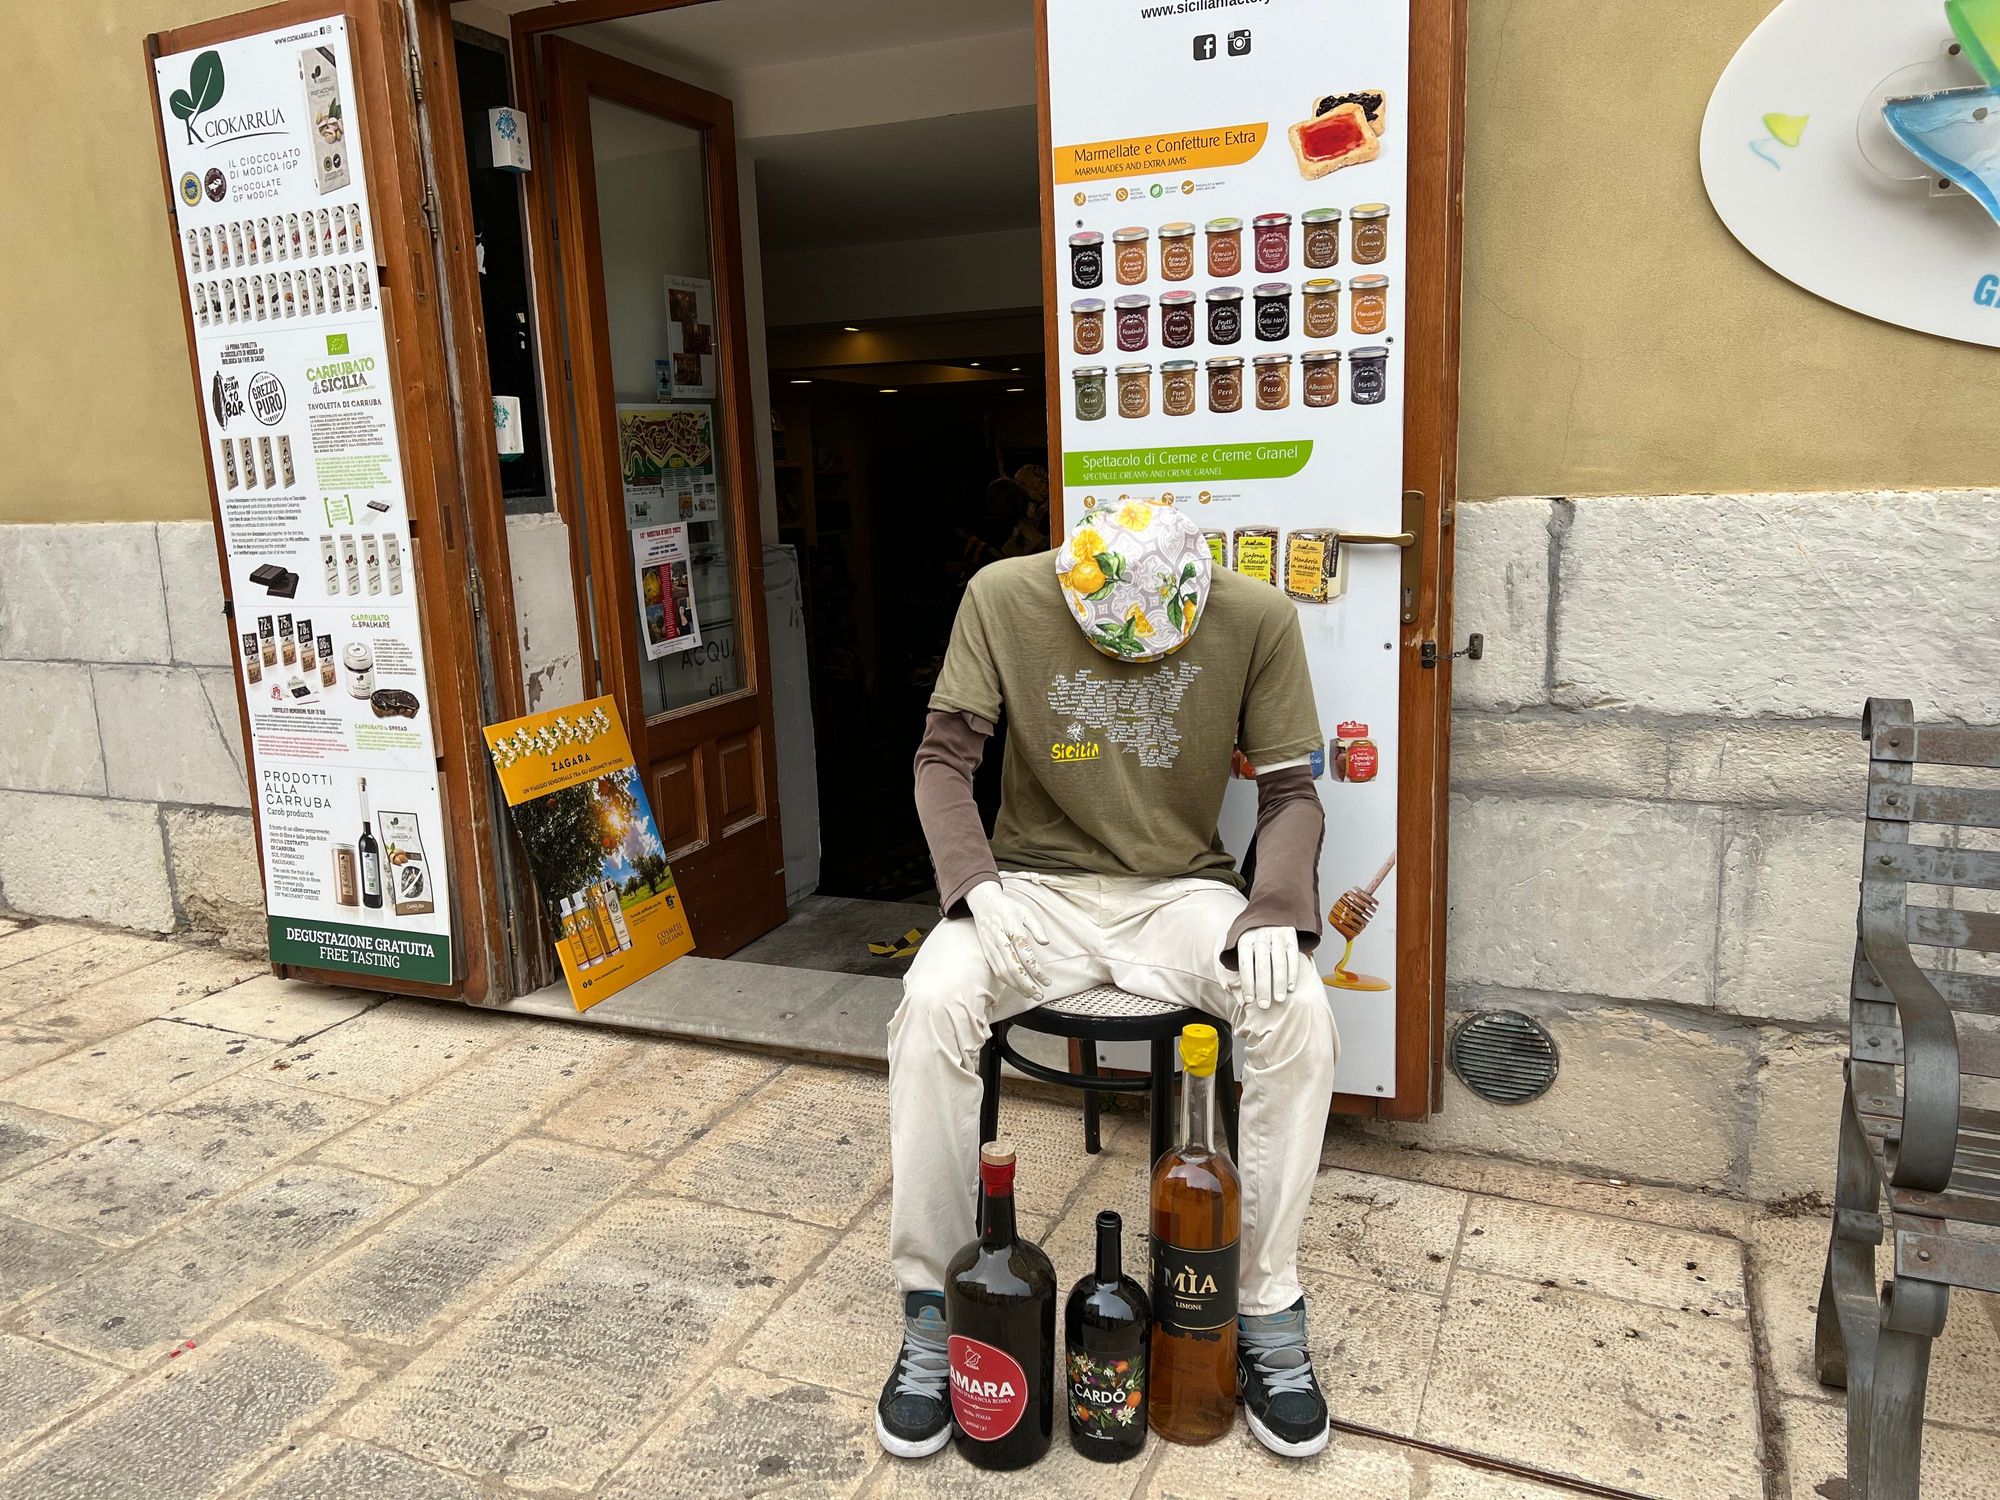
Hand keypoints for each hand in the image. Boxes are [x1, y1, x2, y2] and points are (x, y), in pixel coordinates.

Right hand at [965, 882, 1052, 997]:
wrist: (983, 902)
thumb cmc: (1008, 907)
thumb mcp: (1026, 911)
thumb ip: (1036, 927)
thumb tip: (1046, 942)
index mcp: (1012, 927)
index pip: (1025, 953)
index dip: (1037, 969)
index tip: (1047, 981)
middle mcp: (1000, 938)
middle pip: (1014, 966)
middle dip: (1028, 983)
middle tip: (1040, 994)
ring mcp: (991, 945)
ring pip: (1004, 971)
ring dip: (1018, 986)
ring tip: (1031, 994)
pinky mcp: (986, 951)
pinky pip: (996, 969)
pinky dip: (1007, 981)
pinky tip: (1017, 986)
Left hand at [1232, 926, 1304, 1008]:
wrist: (1270, 910)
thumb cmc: (1254, 936)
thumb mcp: (1242, 943)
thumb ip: (1243, 963)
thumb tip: (1239, 991)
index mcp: (1245, 939)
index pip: (1245, 964)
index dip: (1247, 984)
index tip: (1249, 1000)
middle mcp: (1260, 936)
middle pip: (1262, 965)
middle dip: (1263, 987)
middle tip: (1264, 1005)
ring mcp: (1276, 934)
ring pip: (1279, 962)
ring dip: (1279, 983)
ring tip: (1279, 999)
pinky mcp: (1290, 935)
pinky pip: (1293, 956)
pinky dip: (1292, 973)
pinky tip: (1290, 987)